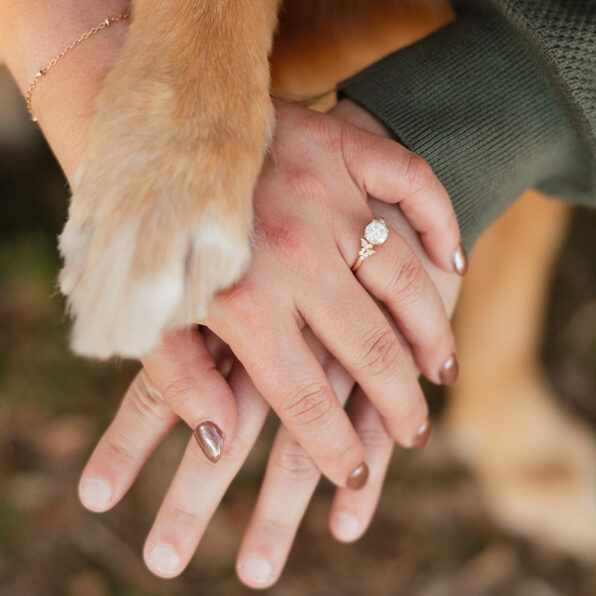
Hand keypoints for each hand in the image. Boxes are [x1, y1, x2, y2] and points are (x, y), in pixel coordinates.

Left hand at [78, 100, 463, 583]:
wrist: (145, 119)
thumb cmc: (142, 227)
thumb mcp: (144, 309)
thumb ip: (179, 380)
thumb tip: (218, 445)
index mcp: (243, 303)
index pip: (305, 398)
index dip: (335, 449)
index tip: (354, 476)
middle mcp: (295, 254)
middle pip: (371, 349)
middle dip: (399, 404)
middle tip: (414, 431)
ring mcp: (327, 197)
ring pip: (407, 278)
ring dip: (433, 330)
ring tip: (441, 369)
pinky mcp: (343, 147)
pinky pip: (415, 185)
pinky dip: (442, 221)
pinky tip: (454, 260)